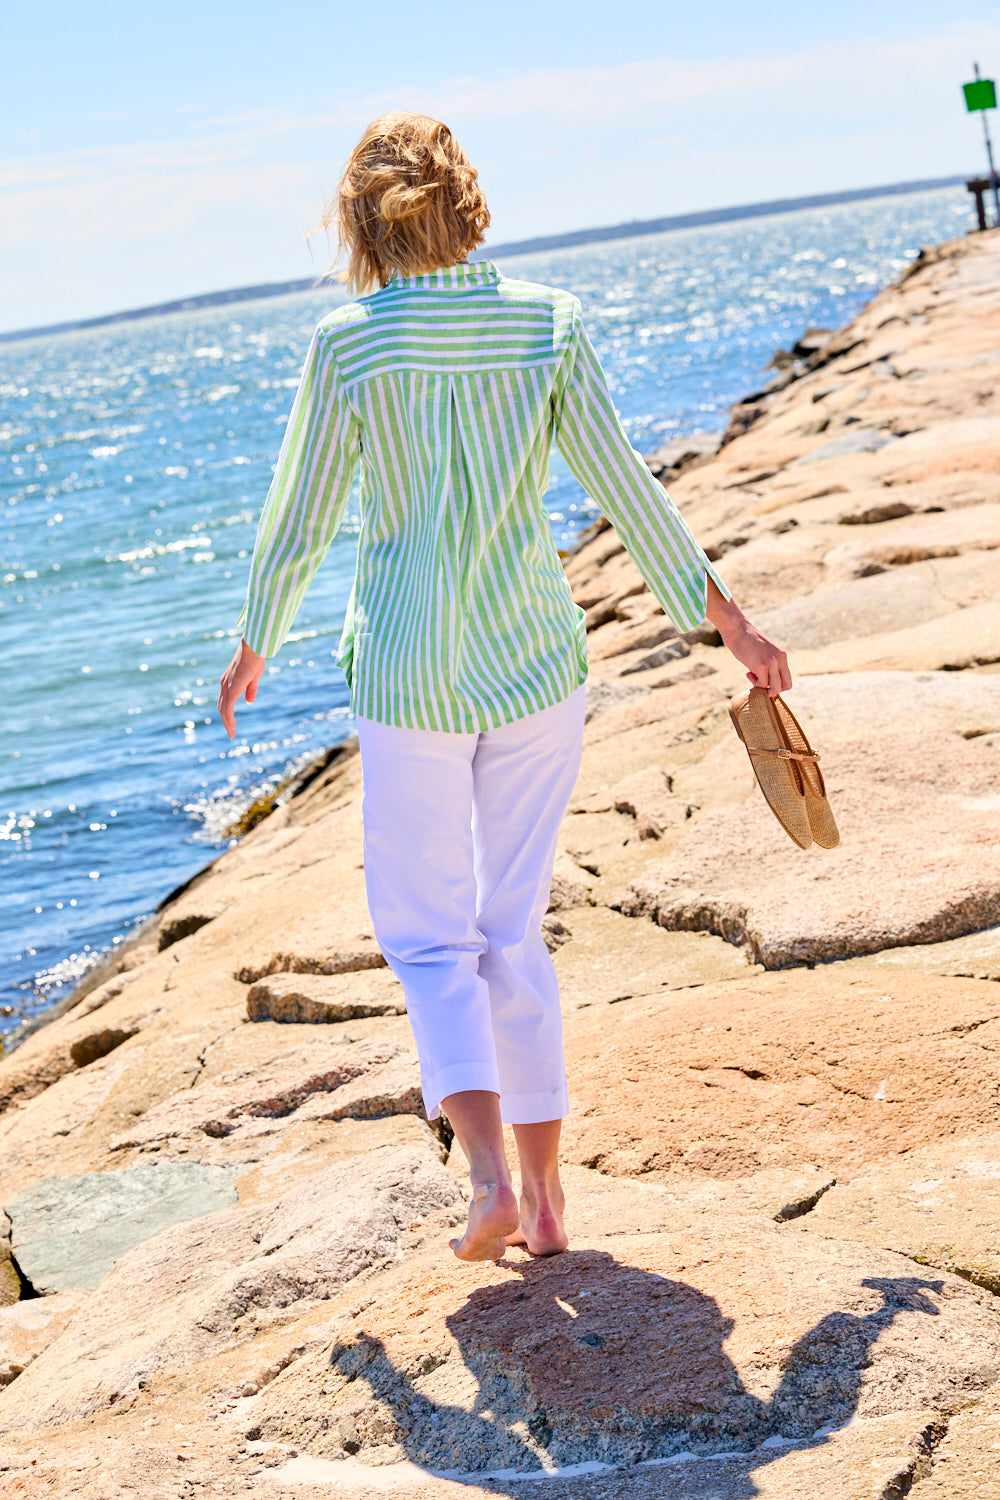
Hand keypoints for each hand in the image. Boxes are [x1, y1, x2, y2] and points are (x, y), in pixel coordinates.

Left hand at [218, 638, 265, 738]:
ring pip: (223, 709)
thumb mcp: (254, 677)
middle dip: (226, 721)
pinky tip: (232, 727)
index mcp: (228, 681)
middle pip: (221, 707)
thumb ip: (250, 690)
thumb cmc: (255, 659)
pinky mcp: (232, 689)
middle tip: (231, 732)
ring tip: (231, 734)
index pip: (224, 700)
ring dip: (227, 723)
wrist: (254, 648)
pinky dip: (229, 718)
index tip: (231, 723)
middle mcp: (224, 684)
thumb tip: (249, 702)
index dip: (227, 712)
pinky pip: (228, 708)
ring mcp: (227, 687)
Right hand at [705, 577, 790, 696]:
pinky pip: (762, 685)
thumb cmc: (746, 639)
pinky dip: (754, 683)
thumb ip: (769, 662)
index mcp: (782, 655)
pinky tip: (747, 672)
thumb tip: (766, 678)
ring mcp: (772, 663)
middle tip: (759, 681)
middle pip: (786, 686)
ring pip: (775, 688)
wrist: (737, 628)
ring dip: (763, 688)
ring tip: (752, 676)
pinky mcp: (761, 666)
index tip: (764, 678)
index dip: (777, 684)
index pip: (788, 679)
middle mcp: (780, 659)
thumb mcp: (764, 651)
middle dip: (772, 689)